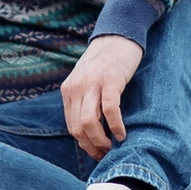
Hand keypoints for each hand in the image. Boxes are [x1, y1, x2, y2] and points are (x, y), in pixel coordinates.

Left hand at [61, 35, 141, 159]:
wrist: (118, 34)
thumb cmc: (105, 61)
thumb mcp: (86, 80)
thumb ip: (83, 100)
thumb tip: (89, 131)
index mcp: (68, 90)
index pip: (71, 126)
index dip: (84, 144)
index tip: (96, 152)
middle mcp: (76, 87)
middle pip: (77, 128)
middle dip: (91, 146)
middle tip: (105, 155)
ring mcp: (92, 83)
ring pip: (89, 122)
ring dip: (101, 141)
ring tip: (112, 148)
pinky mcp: (111, 80)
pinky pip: (110, 110)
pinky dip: (115, 126)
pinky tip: (122, 134)